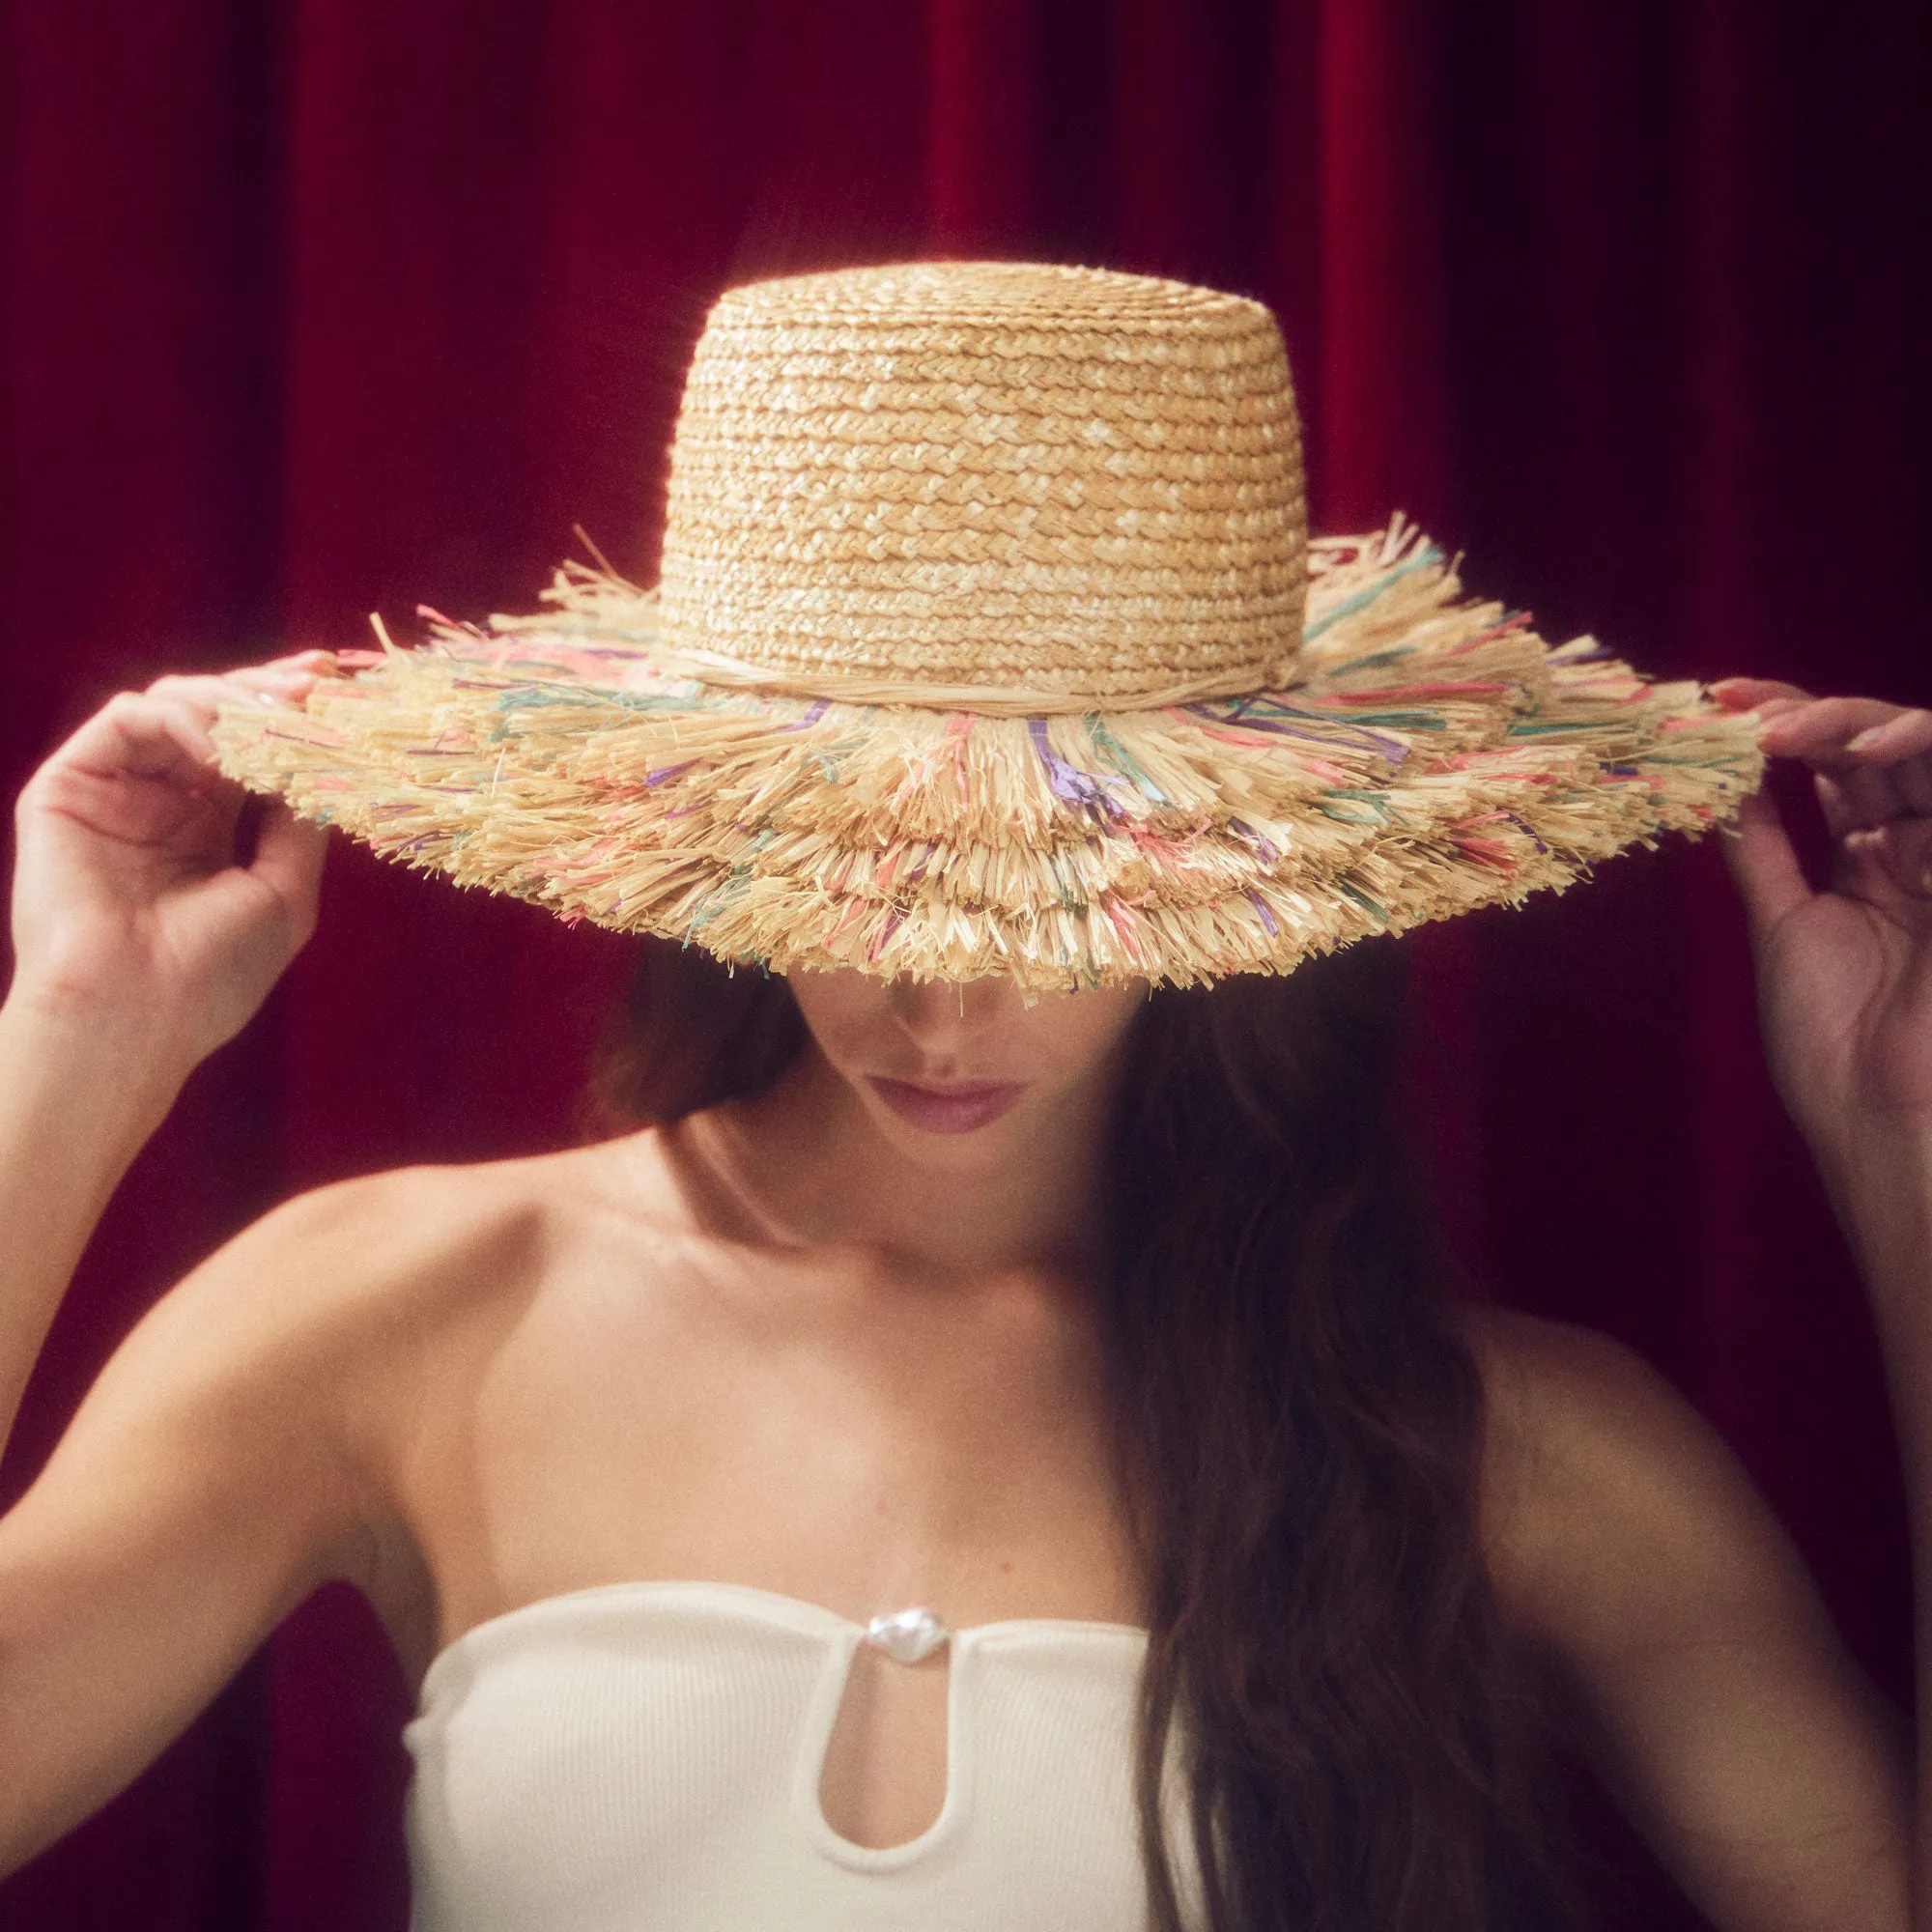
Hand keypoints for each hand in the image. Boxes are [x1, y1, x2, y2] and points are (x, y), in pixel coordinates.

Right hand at [9, 655, 331, 1079]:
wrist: (132, 1017)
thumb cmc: (211, 974)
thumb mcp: (285, 893)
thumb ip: (302, 821)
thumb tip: (330, 760)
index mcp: (211, 830)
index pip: (255, 750)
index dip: (296, 717)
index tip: (340, 690)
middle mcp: (162, 803)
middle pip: (218, 716)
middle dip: (270, 693)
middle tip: (315, 684)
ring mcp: (116, 792)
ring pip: (174, 704)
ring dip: (232, 700)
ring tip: (275, 715)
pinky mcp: (70, 786)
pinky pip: (127, 719)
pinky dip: (180, 716)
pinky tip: (218, 745)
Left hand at [1713, 679, 1931, 1155]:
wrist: (1883, 1116)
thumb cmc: (1833, 1042)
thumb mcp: (1784, 924)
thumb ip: (1764, 849)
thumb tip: (1720, 782)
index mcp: (1872, 866)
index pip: (1829, 769)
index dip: (1778, 726)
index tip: (1711, 701)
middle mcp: (1918, 849)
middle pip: (1871, 746)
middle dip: (1803, 714)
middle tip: (1735, 707)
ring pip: (1920, 747)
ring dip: (1851, 722)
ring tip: (1782, 730)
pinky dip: (1914, 747)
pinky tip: (1861, 750)